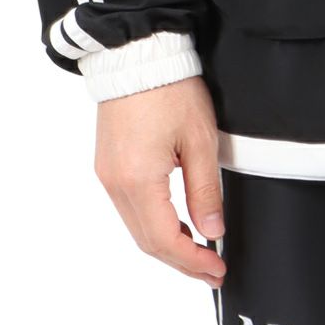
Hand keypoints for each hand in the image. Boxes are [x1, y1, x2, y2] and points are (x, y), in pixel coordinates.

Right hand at [94, 75, 227, 287]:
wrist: (138, 55)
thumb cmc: (171, 89)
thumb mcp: (200, 140)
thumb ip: (205, 190)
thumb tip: (211, 231)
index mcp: (138, 180)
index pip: (164, 240)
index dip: (192, 261)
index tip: (217, 270)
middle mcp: (115, 183)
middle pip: (146, 241)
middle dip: (181, 260)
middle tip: (212, 270)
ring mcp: (107, 175)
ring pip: (136, 227)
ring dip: (166, 244)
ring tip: (199, 251)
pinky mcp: (108, 164)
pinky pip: (129, 208)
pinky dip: (153, 223)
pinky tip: (176, 223)